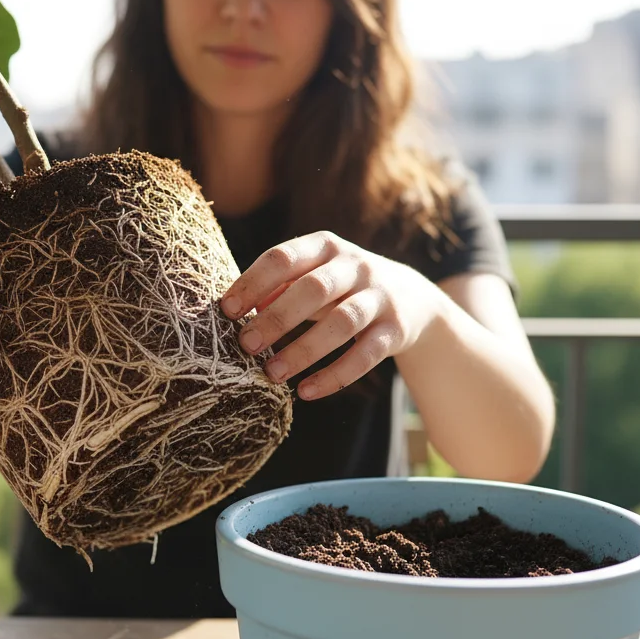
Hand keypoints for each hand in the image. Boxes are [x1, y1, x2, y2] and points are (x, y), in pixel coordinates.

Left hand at [219, 231, 446, 400]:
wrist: (413, 298)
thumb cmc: (342, 288)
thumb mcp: (312, 276)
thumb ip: (277, 286)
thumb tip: (236, 308)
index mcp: (325, 247)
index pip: (284, 257)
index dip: (253, 282)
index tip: (227, 310)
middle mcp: (355, 266)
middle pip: (314, 289)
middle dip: (277, 318)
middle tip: (246, 345)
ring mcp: (379, 297)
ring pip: (342, 324)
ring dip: (304, 350)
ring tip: (272, 374)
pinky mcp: (395, 330)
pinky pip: (365, 356)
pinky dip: (334, 376)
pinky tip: (306, 392)